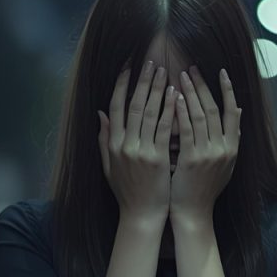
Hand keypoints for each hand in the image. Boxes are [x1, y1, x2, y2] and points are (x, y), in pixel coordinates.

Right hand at [97, 59, 177, 223]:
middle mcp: (124, 145)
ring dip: (156, 89)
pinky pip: (164, 129)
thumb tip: (100, 113)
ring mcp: (140, 151)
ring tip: (163, 70)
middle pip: (132, 105)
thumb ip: (104, 139)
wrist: (141, 215)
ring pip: (148, 113)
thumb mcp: (109, 165)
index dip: (121, 84)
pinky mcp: (157, 159)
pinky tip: (176, 95)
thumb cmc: (127, 191)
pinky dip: (169, 110)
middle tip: (150, 61)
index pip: (116, 106)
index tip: (128, 66)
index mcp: (113, 144)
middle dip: (142, 80)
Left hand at [169, 65, 240, 224]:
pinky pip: (187, 131)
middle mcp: (224, 149)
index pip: (232, 112)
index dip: (228, 90)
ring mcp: (209, 155)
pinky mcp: (192, 160)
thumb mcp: (226, 164)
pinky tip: (176, 98)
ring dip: (191, 93)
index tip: (221, 72)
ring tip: (181, 75)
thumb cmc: (204, 188)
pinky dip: (183, 112)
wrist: (194, 213)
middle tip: (193, 67)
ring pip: (201, 116)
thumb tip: (238, 112)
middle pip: (214, 109)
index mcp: (233, 148)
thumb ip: (231, 139)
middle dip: (204, 86)